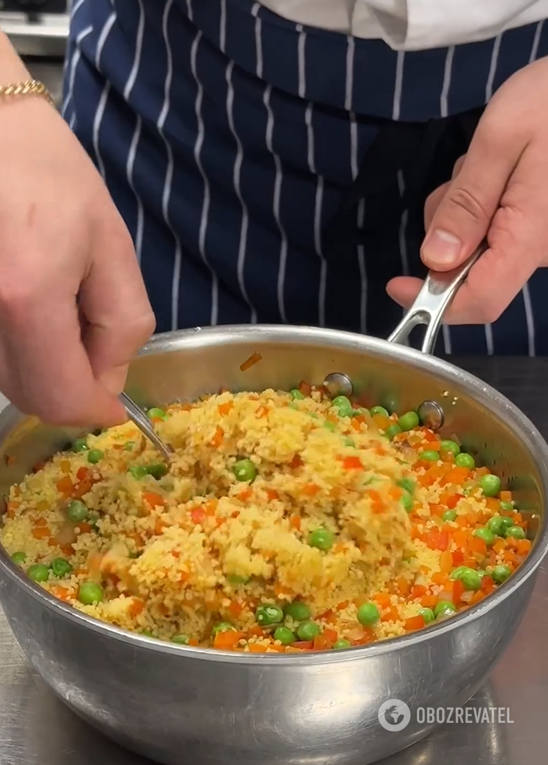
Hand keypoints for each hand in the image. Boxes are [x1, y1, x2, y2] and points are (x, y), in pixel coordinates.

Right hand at [0, 97, 154, 425]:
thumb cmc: (49, 175)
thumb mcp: (110, 245)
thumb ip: (122, 323)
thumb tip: (109, 380)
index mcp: (26, 298)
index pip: (59, 397)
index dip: (93, 411)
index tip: (117, 404)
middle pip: (30, 396)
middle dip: (73, 387)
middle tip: (93, 339)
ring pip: (9, 379)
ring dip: (47, 368)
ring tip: (60, 306)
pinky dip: (21, 350)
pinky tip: (32, 302)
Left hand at [387, 57, 547, 324]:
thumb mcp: (500, 140)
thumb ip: (466, 203)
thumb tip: (435, 260)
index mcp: (531, 235)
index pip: (481, 300)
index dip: (434, 304)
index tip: (397, 285)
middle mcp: (540, 248)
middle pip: (472, 274)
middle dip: (445, 237)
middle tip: (456, 180)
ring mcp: (541, 239)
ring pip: (478, 250)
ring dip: (461, 214)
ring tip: (480, 165)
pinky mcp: (538, 226)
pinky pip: (494, 232)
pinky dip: (479, 207)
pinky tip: (492, 170)